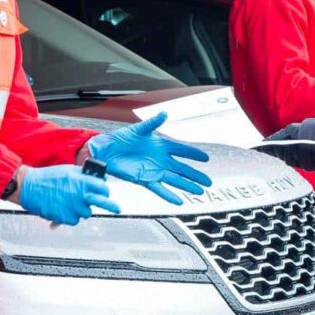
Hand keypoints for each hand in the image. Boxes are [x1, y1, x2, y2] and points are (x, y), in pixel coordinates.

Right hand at [18, 164, 120, 224]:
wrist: (29, 187)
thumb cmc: (48, 177)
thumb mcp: (69, 170)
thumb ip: (84, 175)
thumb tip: (98, 179)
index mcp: (82, 181)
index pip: (103, 187)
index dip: (104, 190)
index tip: (104, 192)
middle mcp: (80, 194)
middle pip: (103, 202)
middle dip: (112, 206)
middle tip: (118, 209)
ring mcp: (73, 207)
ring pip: (86, 213)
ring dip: (82, 209)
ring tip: (70, 202)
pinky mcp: (65, 217)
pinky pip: (74, 220)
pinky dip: (70, 216)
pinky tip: (63, 208)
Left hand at [88, 112, 211, 203]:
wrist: (107, 151)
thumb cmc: (122, 138)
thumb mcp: (138, 129)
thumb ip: (153, 123)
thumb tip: (164, 113)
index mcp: (162, 145)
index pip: (182, 150)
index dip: (194, 154)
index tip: (205, 158)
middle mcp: (161, 159)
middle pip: (183, 169)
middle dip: (195, 175)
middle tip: (208, 182)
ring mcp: (155, 170)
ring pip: (175, 180)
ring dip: (187, 186)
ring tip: (199, 192)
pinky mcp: (145, 180)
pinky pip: (160, 189)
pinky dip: (169, 195)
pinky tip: (179, 201)